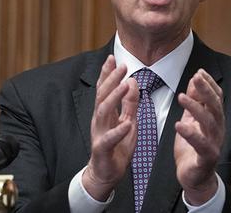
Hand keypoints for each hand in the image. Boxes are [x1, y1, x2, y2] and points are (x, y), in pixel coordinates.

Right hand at [83, 55, 138, 200]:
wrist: (105, 173)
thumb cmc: (116, 146)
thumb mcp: (128, 121)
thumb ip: (130, 103)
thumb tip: (132, 81)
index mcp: (105, 112)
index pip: (104, 88)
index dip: (107, 73)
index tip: (113, 57)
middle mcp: (99, 120)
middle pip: (102, 95)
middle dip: (111, 79)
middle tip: (122, 66)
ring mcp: (99, 134)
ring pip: (103, 111)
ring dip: (114, 97)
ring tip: (125, 85)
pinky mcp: (102, 149)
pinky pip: (109, 139)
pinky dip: (118, 131)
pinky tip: (128, 124)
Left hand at [174, 69, 224, 205]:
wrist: (195, 177)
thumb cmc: (192, 147)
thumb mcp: (191, 120)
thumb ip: (195, 102)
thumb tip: (195, 80)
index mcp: (214, 119)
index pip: (216, 97)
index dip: (209, 84)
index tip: (199, 72)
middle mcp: (217, 129)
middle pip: (215, 106)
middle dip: (206, 90)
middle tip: (196, 77)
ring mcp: (214, 143)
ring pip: (209, 122)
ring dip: (195, 108)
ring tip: (182, 97)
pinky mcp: (207, 158)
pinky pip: (201, 144)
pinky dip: (190, 134)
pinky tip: (179, 124)